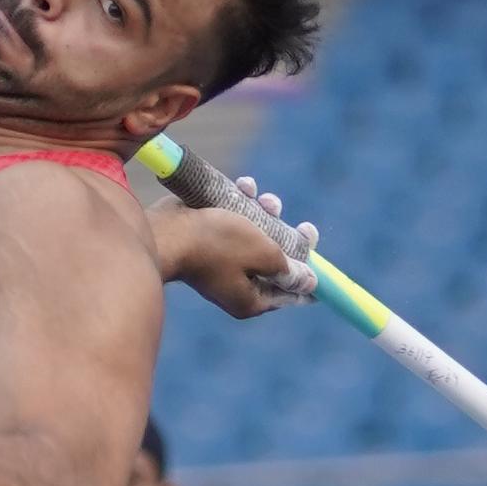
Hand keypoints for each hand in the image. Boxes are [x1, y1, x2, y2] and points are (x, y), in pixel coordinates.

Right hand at [161, 175, 318, 320]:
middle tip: (306, 226)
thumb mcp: (263, 253)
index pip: (289, 293)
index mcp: (250, 299)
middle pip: (274, 262)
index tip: (320, 255)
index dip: (309, 274)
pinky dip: (242, 206)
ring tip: (265, 198)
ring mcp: (220, 262)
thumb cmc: (216, 244)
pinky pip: (233, 224)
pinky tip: (244, 186)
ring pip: (254, 237)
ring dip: (265, 215)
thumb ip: (287, 267)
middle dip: (288, 237)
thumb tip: (307, 281)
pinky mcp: (207, 241)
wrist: (166, 230)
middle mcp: (236, 284)